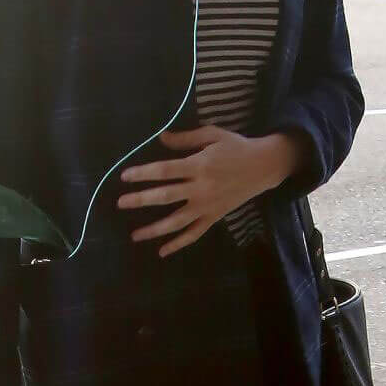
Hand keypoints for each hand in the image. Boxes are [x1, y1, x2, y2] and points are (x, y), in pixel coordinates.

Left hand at [118, 126, 304, 256]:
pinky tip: (162, 251)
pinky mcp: (215, 216)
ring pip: (177, 221)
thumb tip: (160, 137)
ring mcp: (208, 205)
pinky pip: (195, 233)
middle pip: (166, 196)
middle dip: (141, 200)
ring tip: (134, 236)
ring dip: (155, 229)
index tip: (124, 177)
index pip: (165, 171)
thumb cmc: (236, 146)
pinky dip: (179, 243)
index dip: (143, 174)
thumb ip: (185, 139)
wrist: (265, 166)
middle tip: (120, 204)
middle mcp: (201, 188)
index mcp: (199, 165)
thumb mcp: (212, 135)